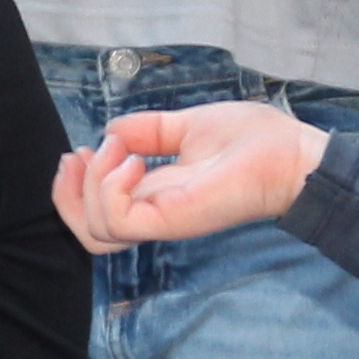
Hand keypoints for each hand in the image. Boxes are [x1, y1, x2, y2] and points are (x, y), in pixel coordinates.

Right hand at [52, 102, 323, 248]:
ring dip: (89, 188)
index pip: (99, 213)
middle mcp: (155, 214)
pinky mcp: (174, 220)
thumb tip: (111, 130)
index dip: (77, 186)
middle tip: (78, 158)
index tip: (84, 149)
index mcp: (157, 195)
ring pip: (96, 233)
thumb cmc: (254, 141)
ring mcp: (163, 220)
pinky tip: (133, 162)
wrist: (291, 154)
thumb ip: (148, 131)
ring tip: (118, 155)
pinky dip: (111, 189)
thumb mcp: (188, 125)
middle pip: (88, 234)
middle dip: (66, 195)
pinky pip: (120, 220)